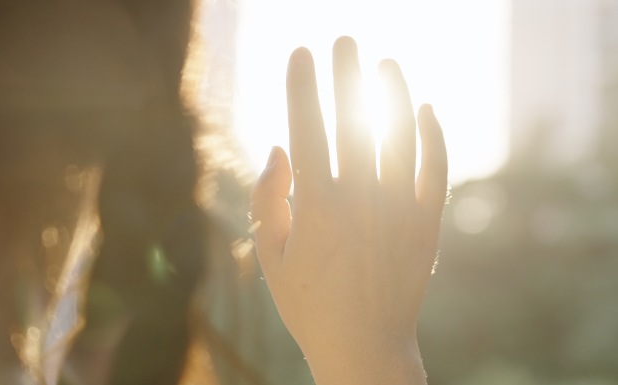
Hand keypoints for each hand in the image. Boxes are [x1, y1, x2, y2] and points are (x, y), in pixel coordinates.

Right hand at [250, 37, 447, 384]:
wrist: (364, 349)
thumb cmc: (307, 304)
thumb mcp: (270, 257)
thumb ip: (267, 198)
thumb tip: (277, 147)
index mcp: (316, 207)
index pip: (306, 129)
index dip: (301, 87)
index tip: (300, 54)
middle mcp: (360, 201)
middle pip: (353, 121)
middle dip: (345, 75)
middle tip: (344, 40)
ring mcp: (399, 211)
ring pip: (399, 137)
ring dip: (392, 95)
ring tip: (384, 63)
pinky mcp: (428, 226)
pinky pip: (436, 170)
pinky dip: (433, 137)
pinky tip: (425, 109)